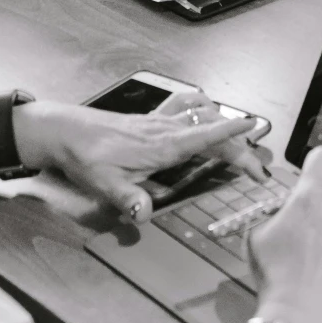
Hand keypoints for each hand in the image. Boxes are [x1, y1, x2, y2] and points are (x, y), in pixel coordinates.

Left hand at [12, 91, 265, 221]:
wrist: (64, 131)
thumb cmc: (85, 157)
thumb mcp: (104, 184)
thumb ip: (127, 199)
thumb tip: (145, 214)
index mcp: (162, 146)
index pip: (205, 137)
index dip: (233, 136)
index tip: (256, 133)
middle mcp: (165, 130)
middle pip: (212, 131)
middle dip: (239, 146)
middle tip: (257, 168)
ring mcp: (159, 122)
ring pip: (201, 116)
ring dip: (224, 125)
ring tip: (242, 141)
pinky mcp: (150, 120)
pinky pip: (184, 108)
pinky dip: (202, 108)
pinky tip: (206, 111)